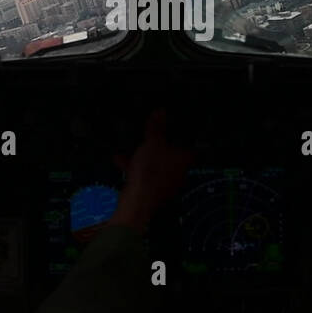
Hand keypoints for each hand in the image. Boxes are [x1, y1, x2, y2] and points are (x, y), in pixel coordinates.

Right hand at [106, 109, 193, 232]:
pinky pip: (147, 175)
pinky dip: (136, 167)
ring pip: (157, 165)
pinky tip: (120, 160)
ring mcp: (167, 184)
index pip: (191, 146)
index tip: (176, 131)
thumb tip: (161, 111)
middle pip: (172, 156)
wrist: (137, 201)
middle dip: (160, 146)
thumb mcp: (151, 142)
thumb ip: (156, 127)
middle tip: (151, 138)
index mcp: (185, 160)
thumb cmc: (150, 170)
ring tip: (131, 149)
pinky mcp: (154, 191)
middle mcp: (180, 173)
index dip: (185, 138)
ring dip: (145, 157)